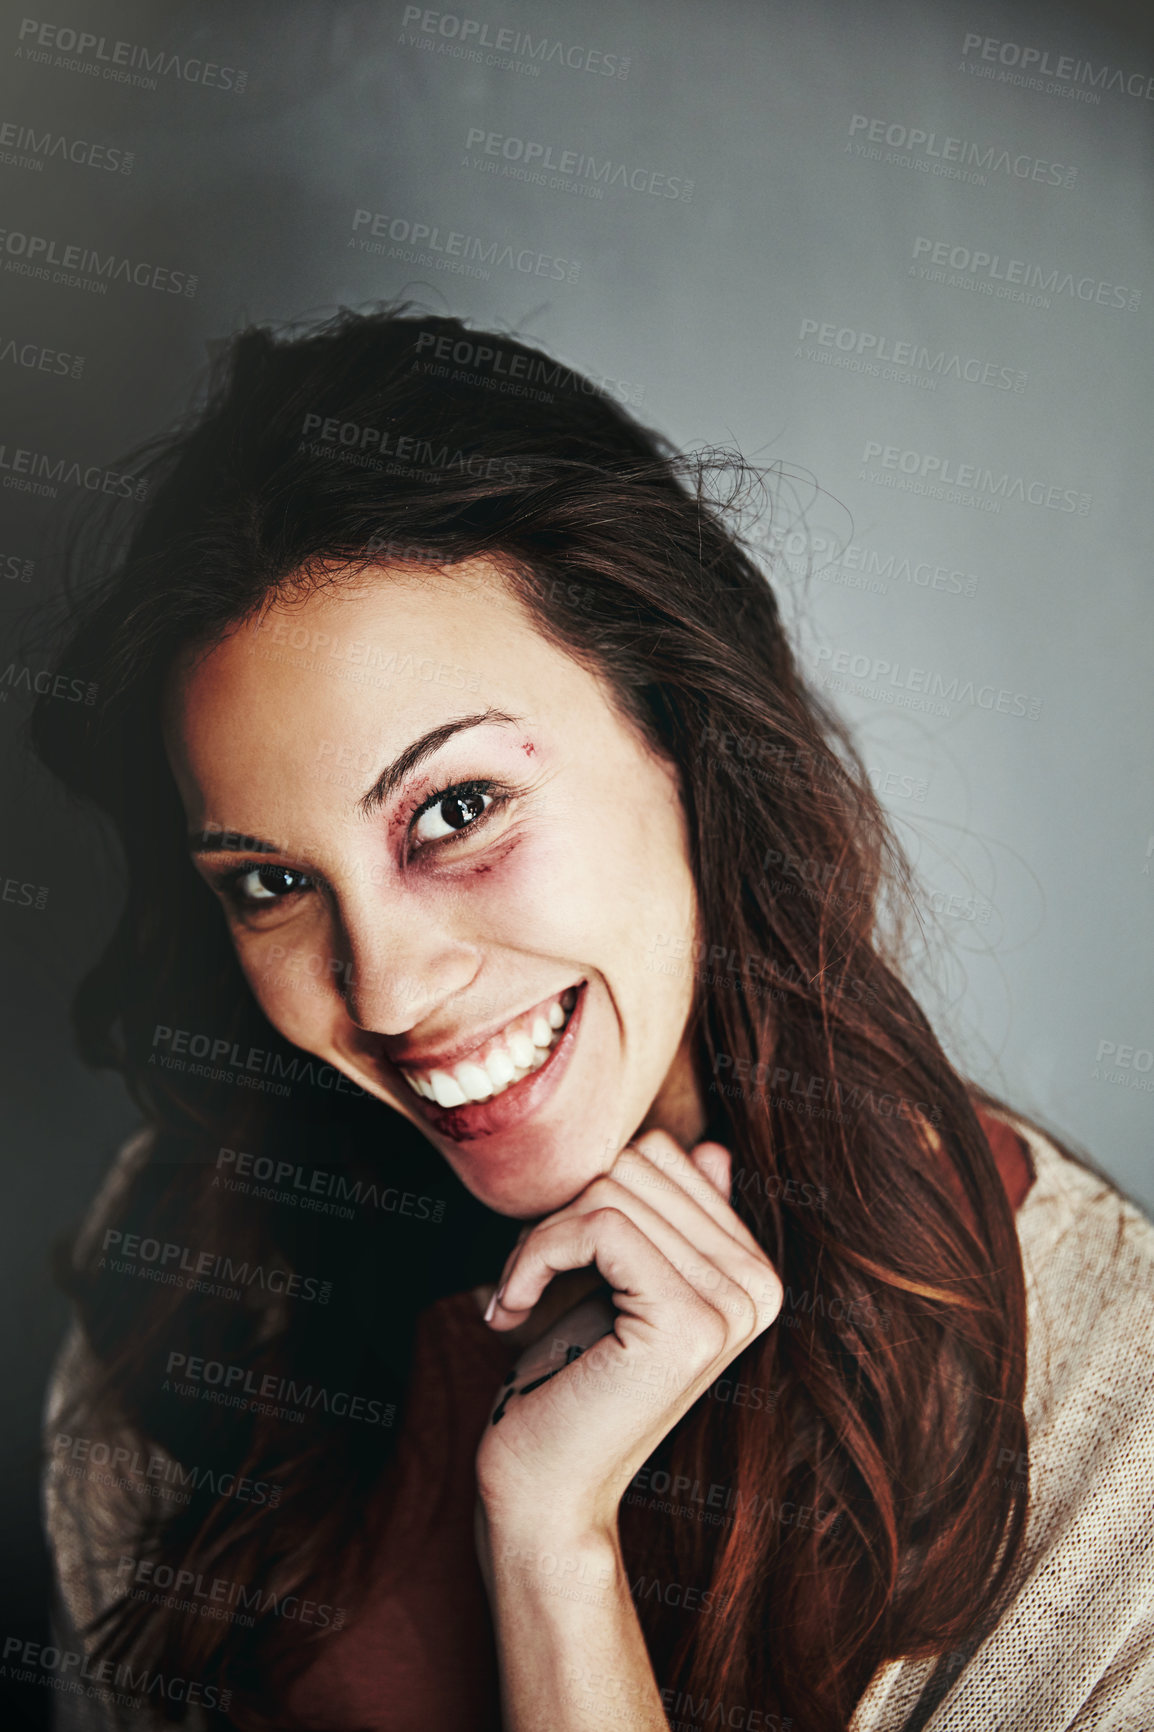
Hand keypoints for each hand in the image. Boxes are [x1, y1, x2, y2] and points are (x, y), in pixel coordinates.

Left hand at [474, 1129, 782, 1541]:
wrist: (543, 1493)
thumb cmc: (567, 1383)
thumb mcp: (616, 1284)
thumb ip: (666, 1222)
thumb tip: (714, 1148)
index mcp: (751, 1271)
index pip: (661, 1155)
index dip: (585, 1194)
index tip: (549, 1260)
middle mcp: (759, 1286)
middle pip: (636, 1163)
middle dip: (561, 1211)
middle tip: (527, 1279)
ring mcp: (732, 1306)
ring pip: (611, 1190)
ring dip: (538, 1238)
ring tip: (521, 1296)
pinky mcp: (689, 1323)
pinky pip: (599, 1223)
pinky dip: (533, 1256)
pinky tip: (510, 1310)